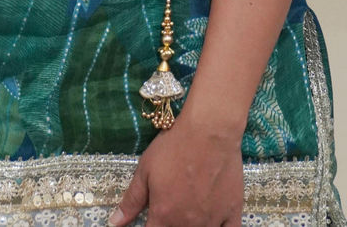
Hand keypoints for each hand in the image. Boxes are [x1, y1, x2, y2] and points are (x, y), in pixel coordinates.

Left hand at [109, 115, 243, 226]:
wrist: (210, 130)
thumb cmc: (174, 146)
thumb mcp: (145, 170)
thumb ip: (131, 200)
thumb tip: (114, 223)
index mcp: (164, 216)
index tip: (151, 221)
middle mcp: (187, 225)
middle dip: (168, 226)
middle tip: (169, 210)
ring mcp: (212, 221)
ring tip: (186, 214)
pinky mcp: (232, 213)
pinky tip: (212, 224)